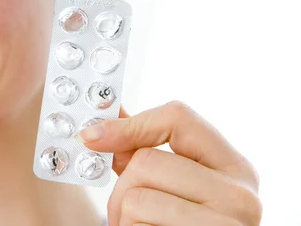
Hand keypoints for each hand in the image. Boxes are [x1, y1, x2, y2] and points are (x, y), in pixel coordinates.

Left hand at [76, 101, 261, 225]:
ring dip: (124, 216)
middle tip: (130, 208)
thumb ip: (144, 151)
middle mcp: (240, 196)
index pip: (178, 118)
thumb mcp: (177, 183)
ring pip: (136, 198)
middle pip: (146, 161)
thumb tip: (100, 122)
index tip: (92, 137)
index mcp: (235, 167)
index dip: (128, 125)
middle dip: (124, 186)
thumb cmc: (183, 224)